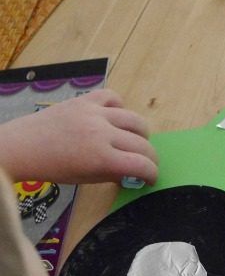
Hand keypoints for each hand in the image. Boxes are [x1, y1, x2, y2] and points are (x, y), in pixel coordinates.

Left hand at [0, 89, 157, 184]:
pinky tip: (115, 118)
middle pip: (142, 144)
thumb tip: (134, 173)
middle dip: (149, 158)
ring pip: (135, 120)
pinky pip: (113, 97)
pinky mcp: (85, 100)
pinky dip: (120, 108)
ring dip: (140, 134)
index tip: (150, 178)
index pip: (142, 165)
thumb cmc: (54, 168)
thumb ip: (115, 173)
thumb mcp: (87, 178)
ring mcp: (94, 113)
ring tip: (133, 141)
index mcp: (102, 158)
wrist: (21, 147)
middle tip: (143, 163)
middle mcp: (102, 133)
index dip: (152, 174)